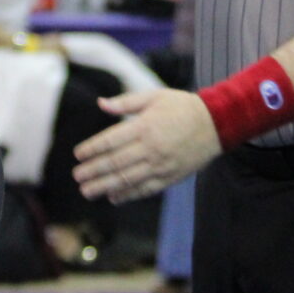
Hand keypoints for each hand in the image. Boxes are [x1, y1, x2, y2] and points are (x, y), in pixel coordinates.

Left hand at [73, 89, 220, 201]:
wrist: (216, 124)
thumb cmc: (182, 106)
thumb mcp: (154, 96)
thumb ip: (126, 102)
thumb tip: (100, 103)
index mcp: (144, 126)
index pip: (111, 140)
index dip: (92, 148)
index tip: (78, 154)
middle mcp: (151, 147)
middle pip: (115, 162)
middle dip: (93, 171)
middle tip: (77, 176)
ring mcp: (161, 165)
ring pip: (128, 179)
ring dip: (105, 186)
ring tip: (87, 191)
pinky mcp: (171, 177)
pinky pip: (146, 189)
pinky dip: (128, 194)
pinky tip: (114, 196)